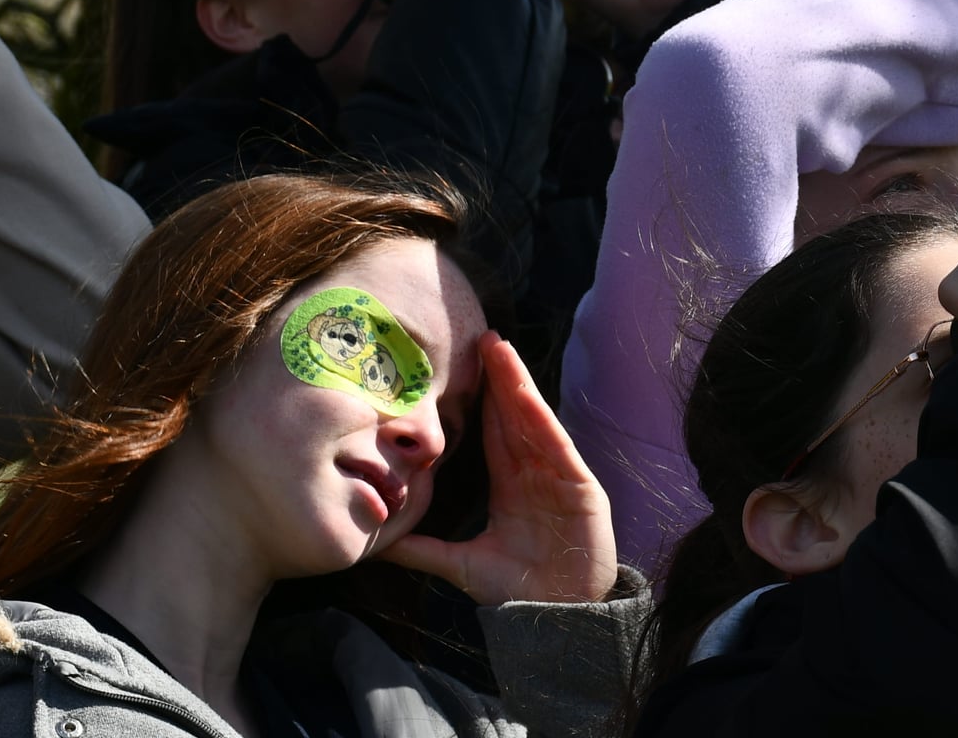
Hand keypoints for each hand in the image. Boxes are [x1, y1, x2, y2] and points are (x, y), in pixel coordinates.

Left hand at [382, 332, 616, 604]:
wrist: (557, 618)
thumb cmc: (518, 591)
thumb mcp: (462, 565)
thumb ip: (424, 550)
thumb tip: (378, 541)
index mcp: (512, 487)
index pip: (495, 434)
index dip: (482, 400)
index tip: (464, 367)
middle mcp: (536, 474)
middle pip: (514, 416)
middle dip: (499, 378)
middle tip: (481, 338)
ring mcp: (559, 477)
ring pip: (533, 421)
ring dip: (517, 385)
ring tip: (500, 349)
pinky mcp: (580, 486)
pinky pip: (556, 446)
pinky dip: (540, 419)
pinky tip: (524, 395)